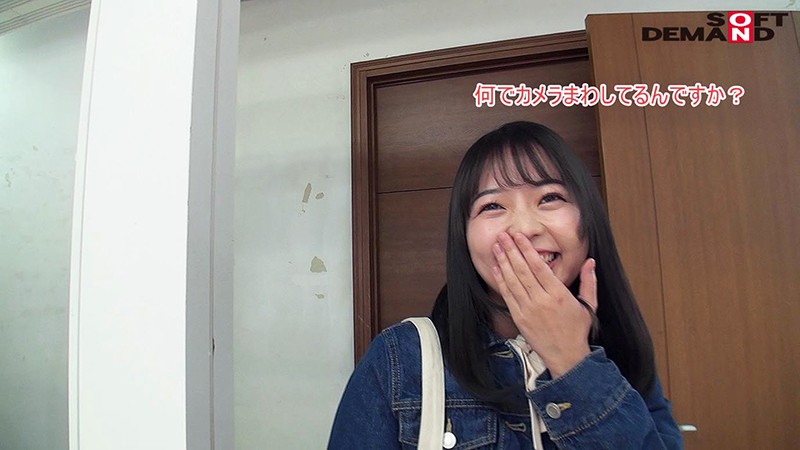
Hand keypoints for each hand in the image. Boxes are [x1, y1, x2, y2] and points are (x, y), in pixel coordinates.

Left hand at [491, 231, 596, 377]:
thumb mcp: (589, 305)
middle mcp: (541, 300)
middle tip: (502, 236)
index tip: (519, 236)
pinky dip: (501, 281)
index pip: (539, 266)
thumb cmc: (577, 330)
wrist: (567, 356)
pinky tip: (497, 269)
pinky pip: (508, 296)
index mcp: (558, 294)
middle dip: (511, 250)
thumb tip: (590, 262)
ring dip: (503, 262)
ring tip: (496, 247)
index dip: (527, 249)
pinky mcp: (520, 318)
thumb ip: (589, 282)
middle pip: (522, 270)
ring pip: (513, 281)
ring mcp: (528, 310)